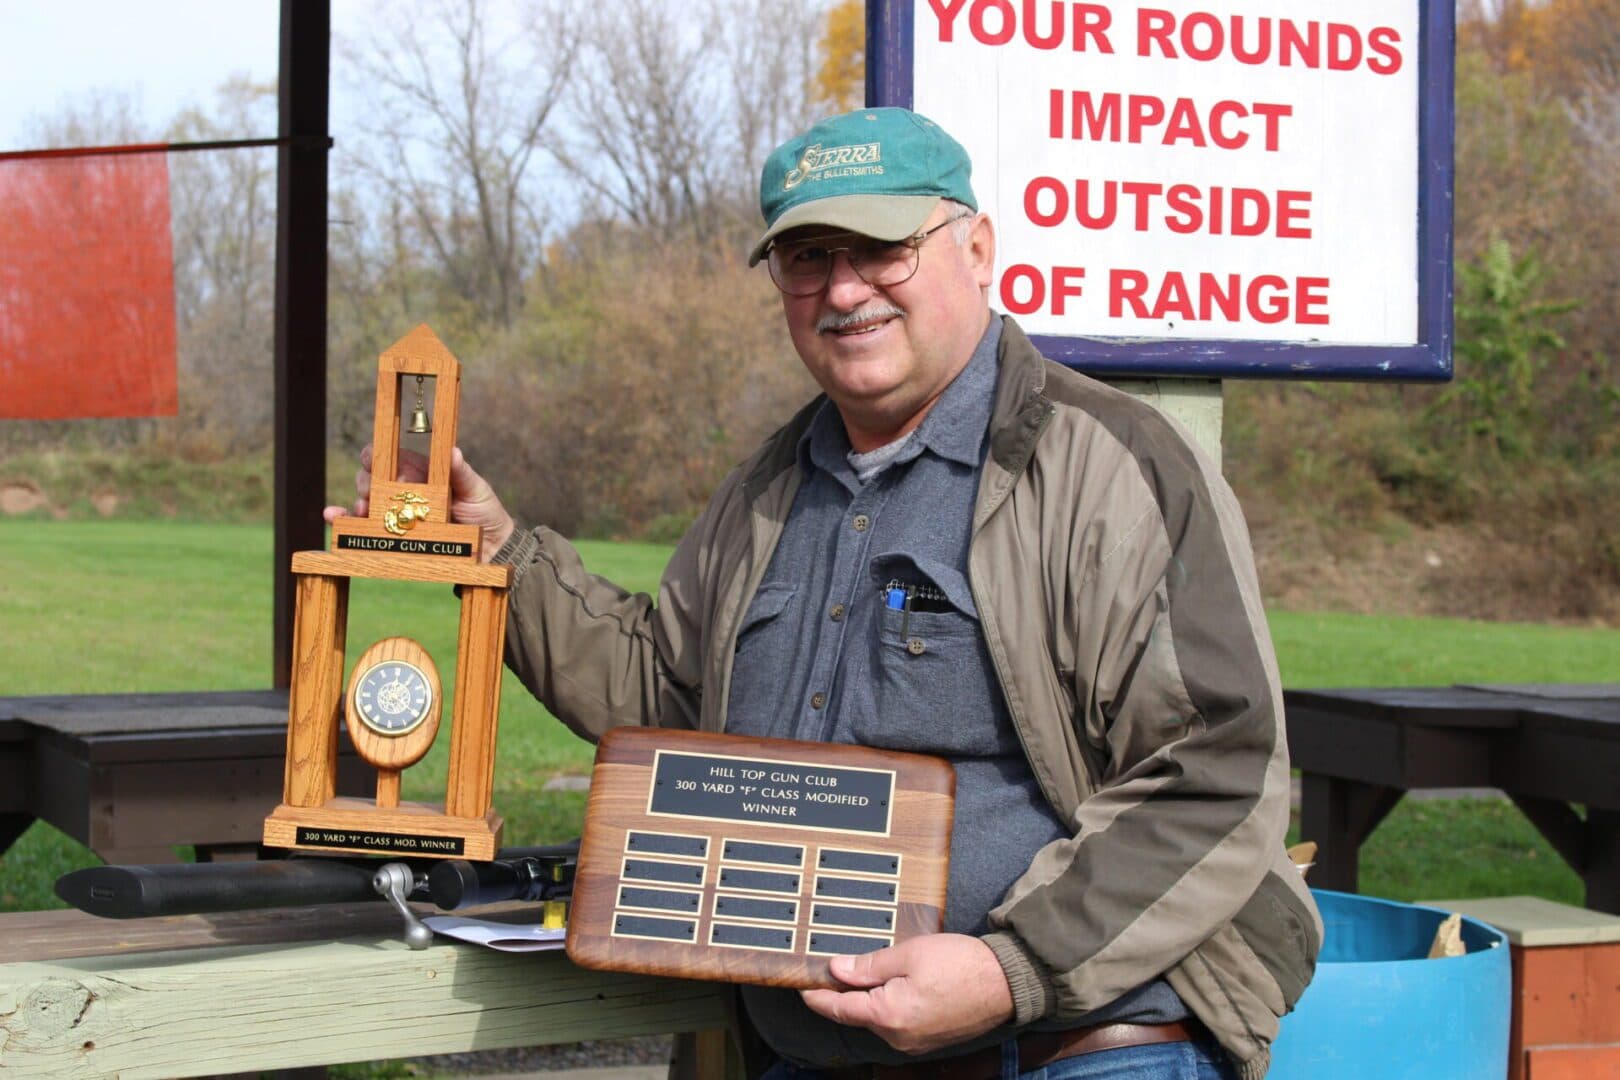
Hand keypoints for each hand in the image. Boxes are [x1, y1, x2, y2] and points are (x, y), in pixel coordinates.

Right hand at [322, 445, 514, 559]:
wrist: (490, 549)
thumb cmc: (484, 512)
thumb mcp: (477, 490)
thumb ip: (462, 473)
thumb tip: (453, 451)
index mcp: (420, 472)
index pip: (389, 457)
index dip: (375, 455)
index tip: (372, 460)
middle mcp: (403, 490)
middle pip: (371, 477)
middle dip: (367, 482)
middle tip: (375, 493)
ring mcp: (396, 513)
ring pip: (364, 500)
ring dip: (357, 502)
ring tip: (364, 510)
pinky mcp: (392, 536)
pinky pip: (361, 527)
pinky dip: (343, 521)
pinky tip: (334, 518)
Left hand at [800, 934, 1013, 1054]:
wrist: (1008, 983)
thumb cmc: (961, 964)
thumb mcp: (909, 954)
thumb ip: (869, 966)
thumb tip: (836, 970)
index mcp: (888, 1016)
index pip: (839, 1008)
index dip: (817, 995)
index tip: (801, 985)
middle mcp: (898, 1037)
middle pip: (858, 1015)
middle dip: (845, 994)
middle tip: (834, 967)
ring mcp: (915, 1042)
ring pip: (879, 1019)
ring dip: (870, 999)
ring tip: (868, 972)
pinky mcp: (929, 1040)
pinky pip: (898, 1023)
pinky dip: (889, 1006)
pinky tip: (895, 986)